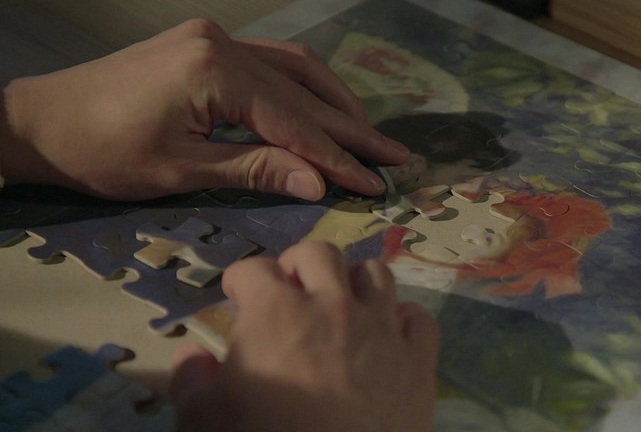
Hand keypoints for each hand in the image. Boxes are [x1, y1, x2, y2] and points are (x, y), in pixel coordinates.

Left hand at [0, 19, 408, 199]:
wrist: (40, 121)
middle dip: (350, 129)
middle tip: (394, 158)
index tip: (375, 182)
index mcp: (216, 71)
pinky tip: (323, 107)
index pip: (294, 120)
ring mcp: (214, 38)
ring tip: (368, 137)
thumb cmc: (102, 153)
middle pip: (303, 90)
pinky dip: (301, 88)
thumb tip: (320, 184)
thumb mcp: (182, 169)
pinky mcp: (205, 44)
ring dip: (334, 102)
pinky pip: (270, 62)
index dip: (338, 157)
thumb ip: (256, 169)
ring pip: (295, 66)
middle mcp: (223, 42)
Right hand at [170, 242, 439, 431]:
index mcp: (276, 313)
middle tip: (290, 287)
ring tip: (343, 301)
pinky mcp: (418, 359)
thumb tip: (191, 357)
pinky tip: (392, 333)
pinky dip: (405, 319)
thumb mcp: (205, 422)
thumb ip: (190, 383)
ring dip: (355, 281)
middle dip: (299, 263)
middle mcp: (332, 306)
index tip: (237, 292)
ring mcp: (381, 329)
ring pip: (376, 274)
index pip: (253, 269)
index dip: (240, 277)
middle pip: (320, 254)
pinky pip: (420, 319)